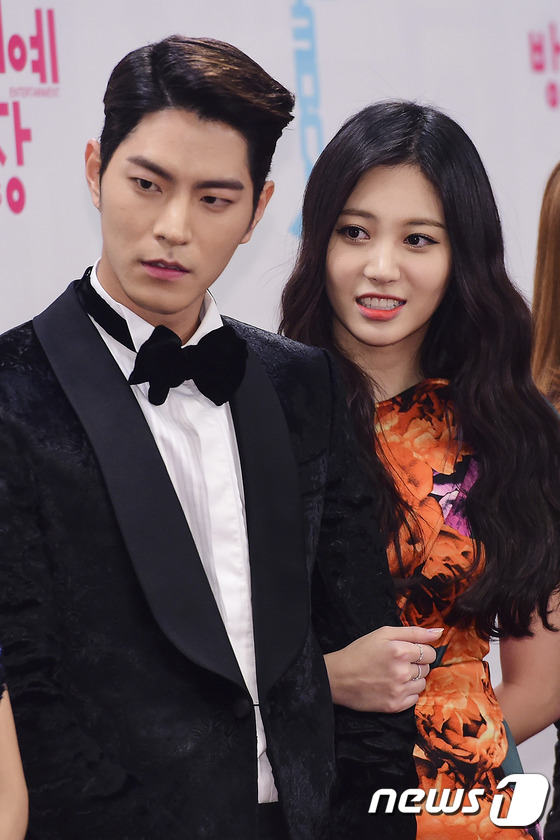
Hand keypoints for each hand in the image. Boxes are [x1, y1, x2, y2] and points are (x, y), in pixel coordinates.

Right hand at [324, 625, 442, 712]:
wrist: (338, 677)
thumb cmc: (360, 652)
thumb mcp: (383, 633)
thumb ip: (413, 632)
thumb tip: (439, 632)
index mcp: (400, 651)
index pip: (430, 652)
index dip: (420, 650)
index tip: (407, 651)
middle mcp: (402, 671)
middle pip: (427, 668)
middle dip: (416, 664)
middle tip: (397, 662)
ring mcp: (399, 690)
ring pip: (422, 683)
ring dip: (413, 678)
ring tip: (394, 674)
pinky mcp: (395, 706)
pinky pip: (415, 699)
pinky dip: (407, 692)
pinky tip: (393, 686)